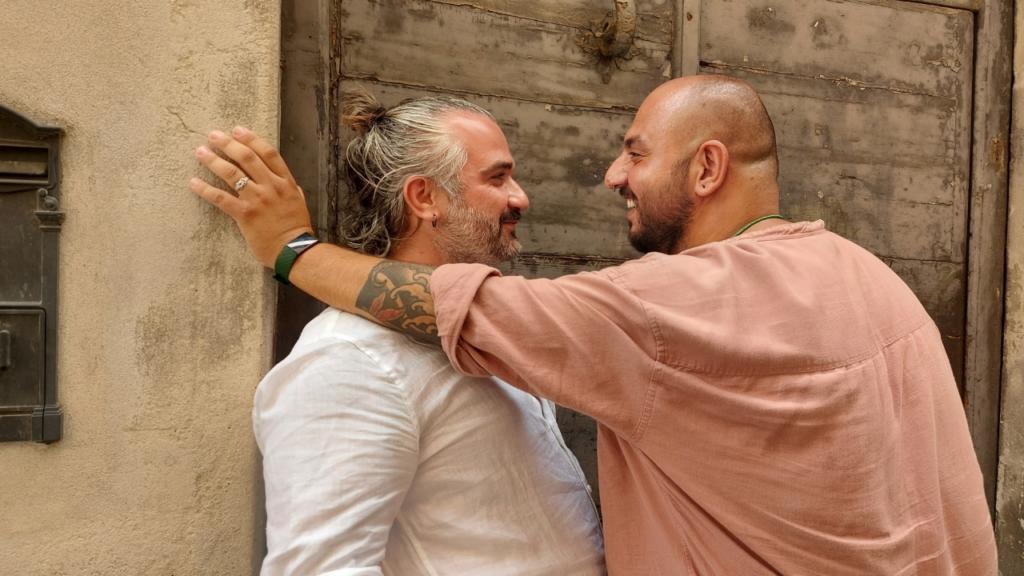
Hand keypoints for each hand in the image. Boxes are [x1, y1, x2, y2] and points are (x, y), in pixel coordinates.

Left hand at [189, 127, 313, 267]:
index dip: (251, 139)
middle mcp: (270, 186)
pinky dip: (204, 189)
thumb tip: (280, 178)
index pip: (267, 153)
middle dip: (228, 144)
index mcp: (284, 182)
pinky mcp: (244, 214)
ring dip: (213, 160)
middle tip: (213, 135)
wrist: (294, 250)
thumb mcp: (298, 200)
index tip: (237, 130)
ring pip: (231, 173)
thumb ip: (288, 187)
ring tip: (200, 152)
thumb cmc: (296, 228)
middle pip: (247, 157)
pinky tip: (193, 182)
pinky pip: (220, 198)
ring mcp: (257, 199)